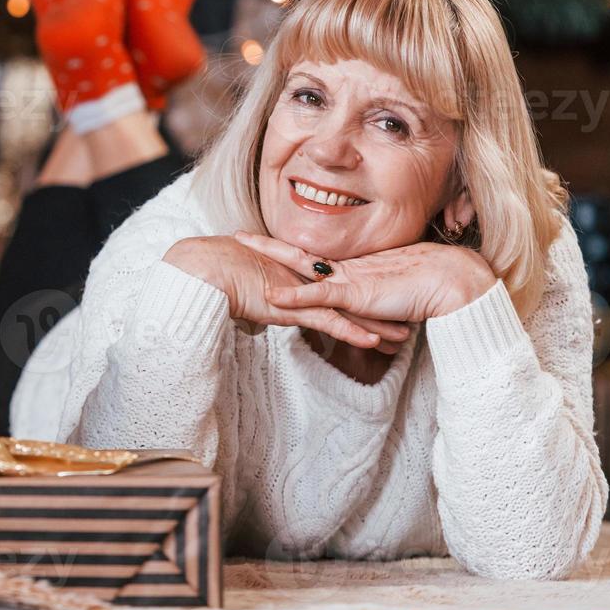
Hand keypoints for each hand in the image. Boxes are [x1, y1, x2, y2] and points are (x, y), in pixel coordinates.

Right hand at [162, 236, 410, 352]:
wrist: (202, 268)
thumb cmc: (213, 273)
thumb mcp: (240, 289)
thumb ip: (253, 300)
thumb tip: (254, 315)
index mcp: (293, 275)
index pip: (333, 287)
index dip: (358, 297)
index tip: (380, 304)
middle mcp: (302, 281)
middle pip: (349, 297)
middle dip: (378, 309)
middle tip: (406, 318)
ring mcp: (299, 292)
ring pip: (345, 311)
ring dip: (375, 325)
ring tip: (403, 336)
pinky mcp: (290, 305)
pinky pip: (327, 321)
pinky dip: (350, 332)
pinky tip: (372, 341)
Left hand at [233, 233, 498, 323]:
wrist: (451, 282)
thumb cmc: (429, 288)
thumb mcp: (392, 297)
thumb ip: (376, 303)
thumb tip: (368, 318)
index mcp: (354, 269)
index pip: (313, 259)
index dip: (288, 251)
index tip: (265, 242)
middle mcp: (347, 270)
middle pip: (298, 255)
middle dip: (267, 246)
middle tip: (238, 234)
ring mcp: (350, 279)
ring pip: (301, 268)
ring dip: (271, 259)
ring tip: (242, 247)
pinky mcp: (357, 295)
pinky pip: (320, 297)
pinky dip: (296, 299)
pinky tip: (273, 298)